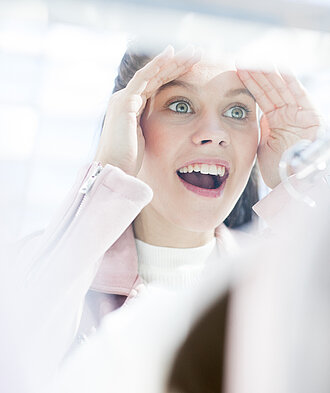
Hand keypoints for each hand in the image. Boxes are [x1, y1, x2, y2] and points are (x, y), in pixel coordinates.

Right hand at [94, 45, 200, 175]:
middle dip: (177, 63)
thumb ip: (149, 129)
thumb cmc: (128, 160)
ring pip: (152, 74)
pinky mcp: (125, 103)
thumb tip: (162, 131)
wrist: (113, 169)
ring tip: (192, 51)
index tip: (193, 67)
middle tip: (197, 53)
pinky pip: (144, 79)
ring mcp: (124, 99)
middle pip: (156, 76)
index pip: (156, 86)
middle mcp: (126, 99)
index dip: (174, 74)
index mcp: (131, 108)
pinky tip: (171, 54)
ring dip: (173, 61)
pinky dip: (157, 65)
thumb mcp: (143, 140)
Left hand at [237, 68, 321, 187]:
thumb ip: (262, 127)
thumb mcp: (264, 145)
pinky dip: (286, 79)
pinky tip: (274, 65)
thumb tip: (256, 113)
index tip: (236, 70)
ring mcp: (299, 113)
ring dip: (265, 73)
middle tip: (241, 59)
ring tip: (251, 59)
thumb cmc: (278, 170)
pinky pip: (296, 93)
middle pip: (270, 88)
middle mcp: (289, 113)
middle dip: (256, 73)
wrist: (292, 185)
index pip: (262, 96)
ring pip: (280, 88)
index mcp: (277, 120)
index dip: (250, 83)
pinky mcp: (310, 115)